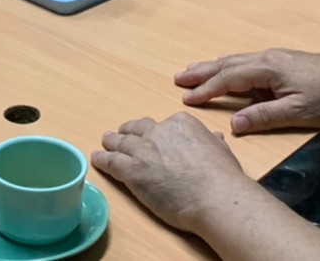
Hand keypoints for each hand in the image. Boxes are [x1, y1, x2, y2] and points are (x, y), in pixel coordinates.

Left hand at [92, 113, 248, 234]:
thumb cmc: (223, 177)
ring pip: (121, 143)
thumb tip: (215, 137)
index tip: (152, 138)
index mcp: (180, 123)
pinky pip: (111, 162)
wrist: (213, 195)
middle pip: (137, 129)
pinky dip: (102, 159)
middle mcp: (158, 131)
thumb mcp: (221, 151)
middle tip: (121, 134)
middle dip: (128, 131)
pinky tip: (96, 158)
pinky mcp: (132, 171)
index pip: (162, 125)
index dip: (154, 133)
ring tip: (105, 142)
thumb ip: (212, 141)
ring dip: (112, 142)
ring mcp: (143, 150)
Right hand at [175, 49, 319, 134]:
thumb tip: (233, 123)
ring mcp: (274, 58)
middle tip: (178, 78)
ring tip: (192, 70)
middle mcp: (267, 59)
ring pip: (236, 61)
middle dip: (201, 72)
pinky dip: (229, 66)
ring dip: (212, 67)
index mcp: (267, 69)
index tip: (186, 98)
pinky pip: (246, 62)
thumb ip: (263, 117)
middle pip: (227, 64)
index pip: (228, 79)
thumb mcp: (297, 112)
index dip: (206, 90)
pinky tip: (226, 69)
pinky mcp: (282, 62)